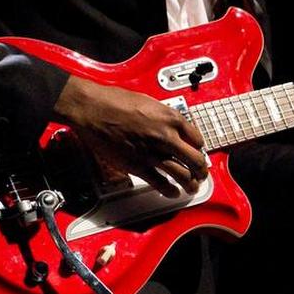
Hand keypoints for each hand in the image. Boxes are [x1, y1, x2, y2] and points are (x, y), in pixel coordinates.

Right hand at [53, 75, 208, 197]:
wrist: (92, 109)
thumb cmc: (115, 101)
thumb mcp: (148, 102)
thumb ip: (163, 116)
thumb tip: (171, 125)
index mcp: (171, 118)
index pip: (197, 138)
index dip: (199, 147)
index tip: (197, 151)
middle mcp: (166, 136)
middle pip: (195, 159)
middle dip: (201, 169)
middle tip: (201, 173)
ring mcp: (152, 153)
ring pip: (182, 174)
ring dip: (190, 183)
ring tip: (192, 186)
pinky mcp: (137, 166)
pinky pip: (160, 183)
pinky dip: (170, 190)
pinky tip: (173, 192)